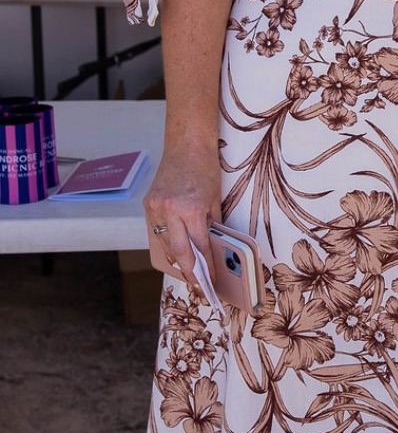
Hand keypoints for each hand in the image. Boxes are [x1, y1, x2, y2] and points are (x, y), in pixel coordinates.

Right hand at [144, 143, 220, 293]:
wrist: (186, 144)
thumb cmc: (205, 168)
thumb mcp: (214, 199)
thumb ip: (210, 225)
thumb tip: (209, 251)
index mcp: (189, 209)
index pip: (199, 247)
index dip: (206, 268)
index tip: (211, 281)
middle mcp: (168, 210)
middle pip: (178, 252)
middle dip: (189, 273)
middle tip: (199, 288)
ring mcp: (154, 208)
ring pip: (164, 244)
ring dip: (176, 260)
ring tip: (189, 274)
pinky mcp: (147, 204)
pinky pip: (157, 231)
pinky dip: (166, 243)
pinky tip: (176, 252)